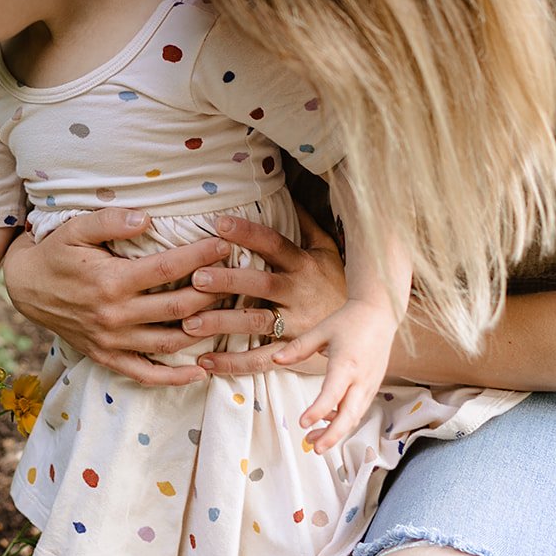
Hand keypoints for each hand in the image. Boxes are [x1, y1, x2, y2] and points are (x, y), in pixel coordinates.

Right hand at [1, 208, 232, 385]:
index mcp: (111, 281)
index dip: (199, 256)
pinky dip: (174, 378)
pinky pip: (145, 374)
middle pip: (178, 308)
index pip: (168, 269)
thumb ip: (111, 221)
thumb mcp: (76, 228)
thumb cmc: (56, 252)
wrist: (26, 287)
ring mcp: (112, 341)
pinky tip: (201, 372)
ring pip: (170, 342)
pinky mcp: (107, 357)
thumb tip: (146, 217)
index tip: (224, 244)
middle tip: (236, 276)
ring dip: (203, 330)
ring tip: (228, 314)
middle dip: (212, 291)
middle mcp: (115, 315)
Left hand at [182, 207, 347, 374]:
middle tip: (197, 277)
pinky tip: (204, 361)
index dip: (248, 233)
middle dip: (228, 280)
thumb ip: (305, 224)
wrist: (364, 329)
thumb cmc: (336, 283)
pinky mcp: (292, 353)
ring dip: (222, 323)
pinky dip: (232, 363)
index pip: (274, 245)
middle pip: (261, 284)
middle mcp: (298, 293)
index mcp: (304, 265)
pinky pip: (260, 359)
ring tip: (190, 322)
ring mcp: (295, 324)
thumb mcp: (326, 251)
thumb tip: (289, 193)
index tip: (219, 223)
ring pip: (256, 322)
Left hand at [283, 297, 398, 452]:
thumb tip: (275, 359)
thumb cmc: (350, 321)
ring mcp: (370, 384)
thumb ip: (298, 348)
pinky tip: (328, 422)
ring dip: (337, 431)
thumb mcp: (321, 330)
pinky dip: (345, 420)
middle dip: (333, 435)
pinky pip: (359, 409)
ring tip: (313, 442)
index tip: (303, 423)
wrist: (380, 314)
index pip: (333, 393)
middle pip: (350, 415)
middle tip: (314, 449)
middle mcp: (362, 378)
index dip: (319, 411)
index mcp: (347, 363)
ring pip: (356, 416)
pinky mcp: (373, 387)